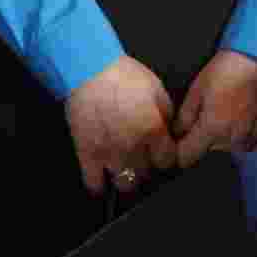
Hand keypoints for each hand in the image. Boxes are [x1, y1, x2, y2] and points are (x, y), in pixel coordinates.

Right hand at [62, 57, 177, 196]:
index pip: (167, 161)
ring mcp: (109, 154)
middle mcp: (133, 147)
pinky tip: (103, 179)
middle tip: (141, 156)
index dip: (165, 157)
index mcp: (153, 130)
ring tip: (124, 167)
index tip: (161, 152)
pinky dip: (99, 186)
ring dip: (127, 177)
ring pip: (125, 184)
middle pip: (147, 174)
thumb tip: (170, 132)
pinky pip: (94, 184)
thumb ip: (166, 114)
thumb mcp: (156, 89)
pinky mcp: (87, 155)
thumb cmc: (124, 76)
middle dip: (147, 167)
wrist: (88, 70)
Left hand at [172, 49, 256, 161]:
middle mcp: (232, 140)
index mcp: (212, 129)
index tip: (179, 145)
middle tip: (203, 124)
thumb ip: (183, 119)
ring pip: (228, 153)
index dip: (178, 152)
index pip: (187, 158)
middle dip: (201, 145)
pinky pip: (249, 150)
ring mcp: (251, 138)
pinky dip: (242, 144)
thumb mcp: (195, 91)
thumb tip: (177, 136)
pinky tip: (240, 128)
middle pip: (208, 156)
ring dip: (222, 144)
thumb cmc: (224, 71)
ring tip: (223, 122)